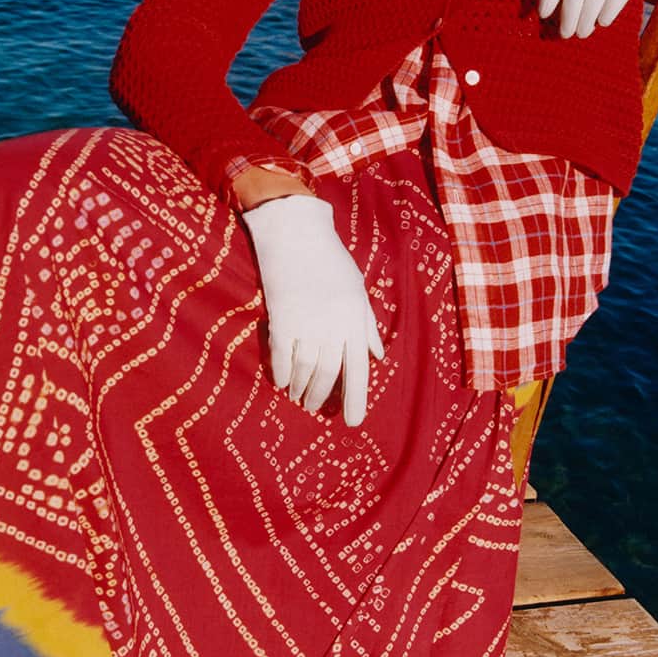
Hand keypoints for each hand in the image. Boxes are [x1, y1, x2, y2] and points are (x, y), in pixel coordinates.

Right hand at [242, 195, 384, 426]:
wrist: (295, 234)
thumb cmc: (330, 260)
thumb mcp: (356, 290)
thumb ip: (366, 325)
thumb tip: (377, 356)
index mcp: (354, 318)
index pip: (358, 368)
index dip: (356, 398)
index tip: (352, 422)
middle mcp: (332, 324)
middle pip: (328, 374)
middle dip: (322, 396)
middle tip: (318, 408)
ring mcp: (306, 322)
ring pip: (304, 369)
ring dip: (302, 388)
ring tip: (300, 398)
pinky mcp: (280, 317)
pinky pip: (281, 356)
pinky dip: (282, 373)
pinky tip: (282, 382)